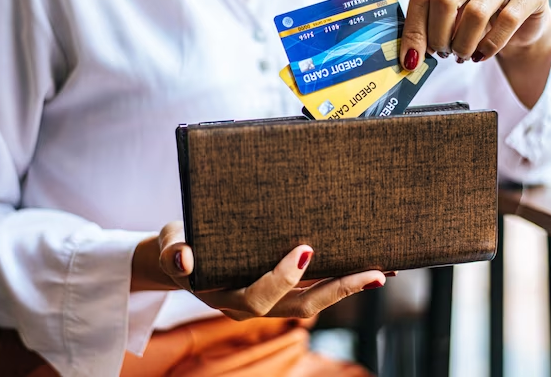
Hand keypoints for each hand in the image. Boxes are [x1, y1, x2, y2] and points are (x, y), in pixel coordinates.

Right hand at [137, 221, 388, 320]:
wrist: (183, 257)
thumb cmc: (179, 246)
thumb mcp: (170, 243)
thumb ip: (174, 252)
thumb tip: (184, 260)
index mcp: (226, 294)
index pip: (259, 295)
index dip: (282, 277)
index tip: (305, 250)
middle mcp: (251, 304)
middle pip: (299, 306)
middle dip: (337, 291)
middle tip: (372, 274)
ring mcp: (267, 300)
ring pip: (311, 303)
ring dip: (346, 289)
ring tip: (380, 272)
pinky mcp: (278, 290)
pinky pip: (311, 291)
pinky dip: (337, 282)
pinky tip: (362, 268)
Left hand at [400, 0, 550, 106]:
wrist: (521, 21)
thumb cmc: (475, 19)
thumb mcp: (448, 17)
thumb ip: (426, 27)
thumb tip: (409, 58)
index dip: (414, 30)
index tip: (411, 59)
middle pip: (444, 0)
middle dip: (438, 37)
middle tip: (441, 54)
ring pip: (475, 13)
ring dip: (463, 44)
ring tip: (461, 56)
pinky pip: (506, 20)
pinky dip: (489, 45)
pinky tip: (482, 54)